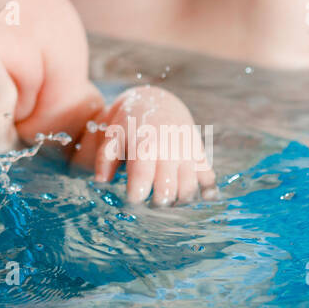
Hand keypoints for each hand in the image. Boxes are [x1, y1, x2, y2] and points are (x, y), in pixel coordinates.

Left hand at [71, 85, 217, 205]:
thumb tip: (99, 183)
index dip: (136, 197)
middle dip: (157, 204)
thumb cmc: (130, 124)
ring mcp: (186, 153)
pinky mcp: (199, 154)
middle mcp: (168, 151)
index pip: (141, 179)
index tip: (130, 205)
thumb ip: (104, 159)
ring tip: (166, 202)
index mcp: (144, 146)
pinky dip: (207, 192)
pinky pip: (209, 178)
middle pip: (168, 190)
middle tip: (148, 206)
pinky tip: (200, 199)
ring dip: (178, 203)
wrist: (158, 102)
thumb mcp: (113, 136)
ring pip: (189, 189)